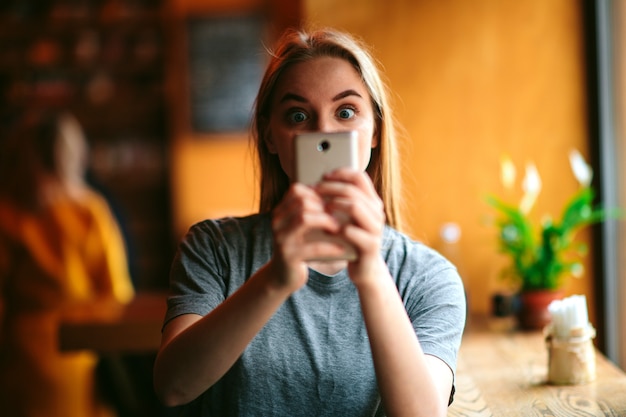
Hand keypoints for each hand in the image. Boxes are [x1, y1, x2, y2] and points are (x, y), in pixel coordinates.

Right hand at [269, 182, 347, 290]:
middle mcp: (277, 222)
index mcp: (280, 212)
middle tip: (338, 217)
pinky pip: (312, 247)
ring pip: (304, 219)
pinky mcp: (288, 256)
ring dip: (326, 222)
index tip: (331, 204)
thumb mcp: (301, 226)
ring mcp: (281, 239)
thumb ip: (310, 211)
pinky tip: (341, 249)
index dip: (317, 193)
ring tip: (339, 228)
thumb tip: (336, 194)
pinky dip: (330, 246)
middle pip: (302, 202)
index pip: (297, 190)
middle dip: (323, 207)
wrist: (283, 276)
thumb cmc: (299, 247)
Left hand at [315, 169, 387, 285]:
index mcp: (372, 202)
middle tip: (314, 191)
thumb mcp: (349, 218)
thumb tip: (319, 182)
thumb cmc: (352, 240)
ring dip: (335, 205)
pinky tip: (326, 231)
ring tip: (322, 209)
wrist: (365, 269)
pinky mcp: (370, 245)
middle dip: (330, 188)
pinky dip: (336, 228)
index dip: (341, 173)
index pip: (360, 177)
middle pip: (354, 190)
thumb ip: (341, 201)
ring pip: (355, 207)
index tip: (323, 176)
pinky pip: (352, 231)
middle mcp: (377, 213)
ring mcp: (376, 229)